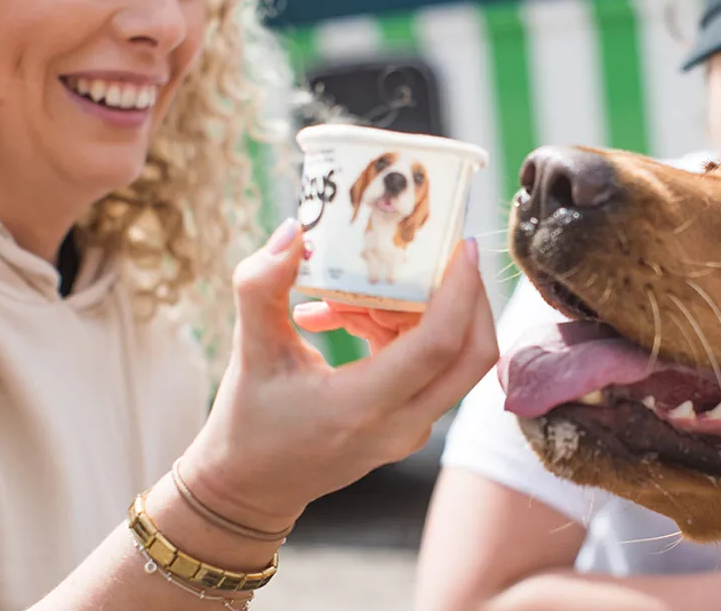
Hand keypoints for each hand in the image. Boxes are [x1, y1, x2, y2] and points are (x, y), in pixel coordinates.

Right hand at [177, 220, 497, 533]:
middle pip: (473, 354)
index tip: (461, 246)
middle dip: (469, 297)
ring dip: (420, 311)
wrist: (250, 489)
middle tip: (444, 252)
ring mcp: (412, 429)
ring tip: (352, 295)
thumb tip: (292, 231)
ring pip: (452, 358)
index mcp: (364, 406)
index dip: (460, 291)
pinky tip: (346, 316)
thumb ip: (260, 287)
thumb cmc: (248, 424)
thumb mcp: (248, 353)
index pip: (439, 345)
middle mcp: (402, 424)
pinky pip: (430, 367)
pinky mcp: (411, 423)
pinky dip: (402, 331)